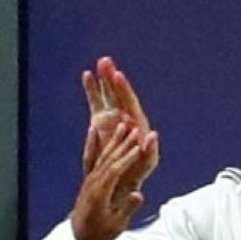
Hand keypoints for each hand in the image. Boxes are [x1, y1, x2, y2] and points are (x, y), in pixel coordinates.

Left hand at [69, 122, 150, 239]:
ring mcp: (89, 179)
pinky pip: (89, 158)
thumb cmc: (100, 233)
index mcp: (100, 193)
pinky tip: (93, 130)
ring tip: (123, 125)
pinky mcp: (88, 179)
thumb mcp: (117, 225)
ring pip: (101, 155)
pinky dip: (91, 143)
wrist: (78, 237)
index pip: (115, 170)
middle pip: (109, 158)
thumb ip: (127, 208)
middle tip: (135, 129)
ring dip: (113, 140)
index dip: (127, 158)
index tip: (139, 146)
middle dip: (123, 143)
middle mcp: (93, 182)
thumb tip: (139, 194)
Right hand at [82, 57, 158, 186]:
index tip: (117, 75)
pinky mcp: (100, 121)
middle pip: (119, 93)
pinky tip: (87, 75)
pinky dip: (92, 89)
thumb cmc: (138, 171)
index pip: (130, 102)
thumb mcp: (147, 163)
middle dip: (112, 77)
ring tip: (99, 62)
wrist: (122, 178)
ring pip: (108, 93)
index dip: (124, 89)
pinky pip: (96, 101)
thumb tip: (153, 135)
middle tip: (105, 61)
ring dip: (104, 78)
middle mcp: (125, 116)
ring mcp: (113, 117)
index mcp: (137, 123)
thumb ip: (151, 151)